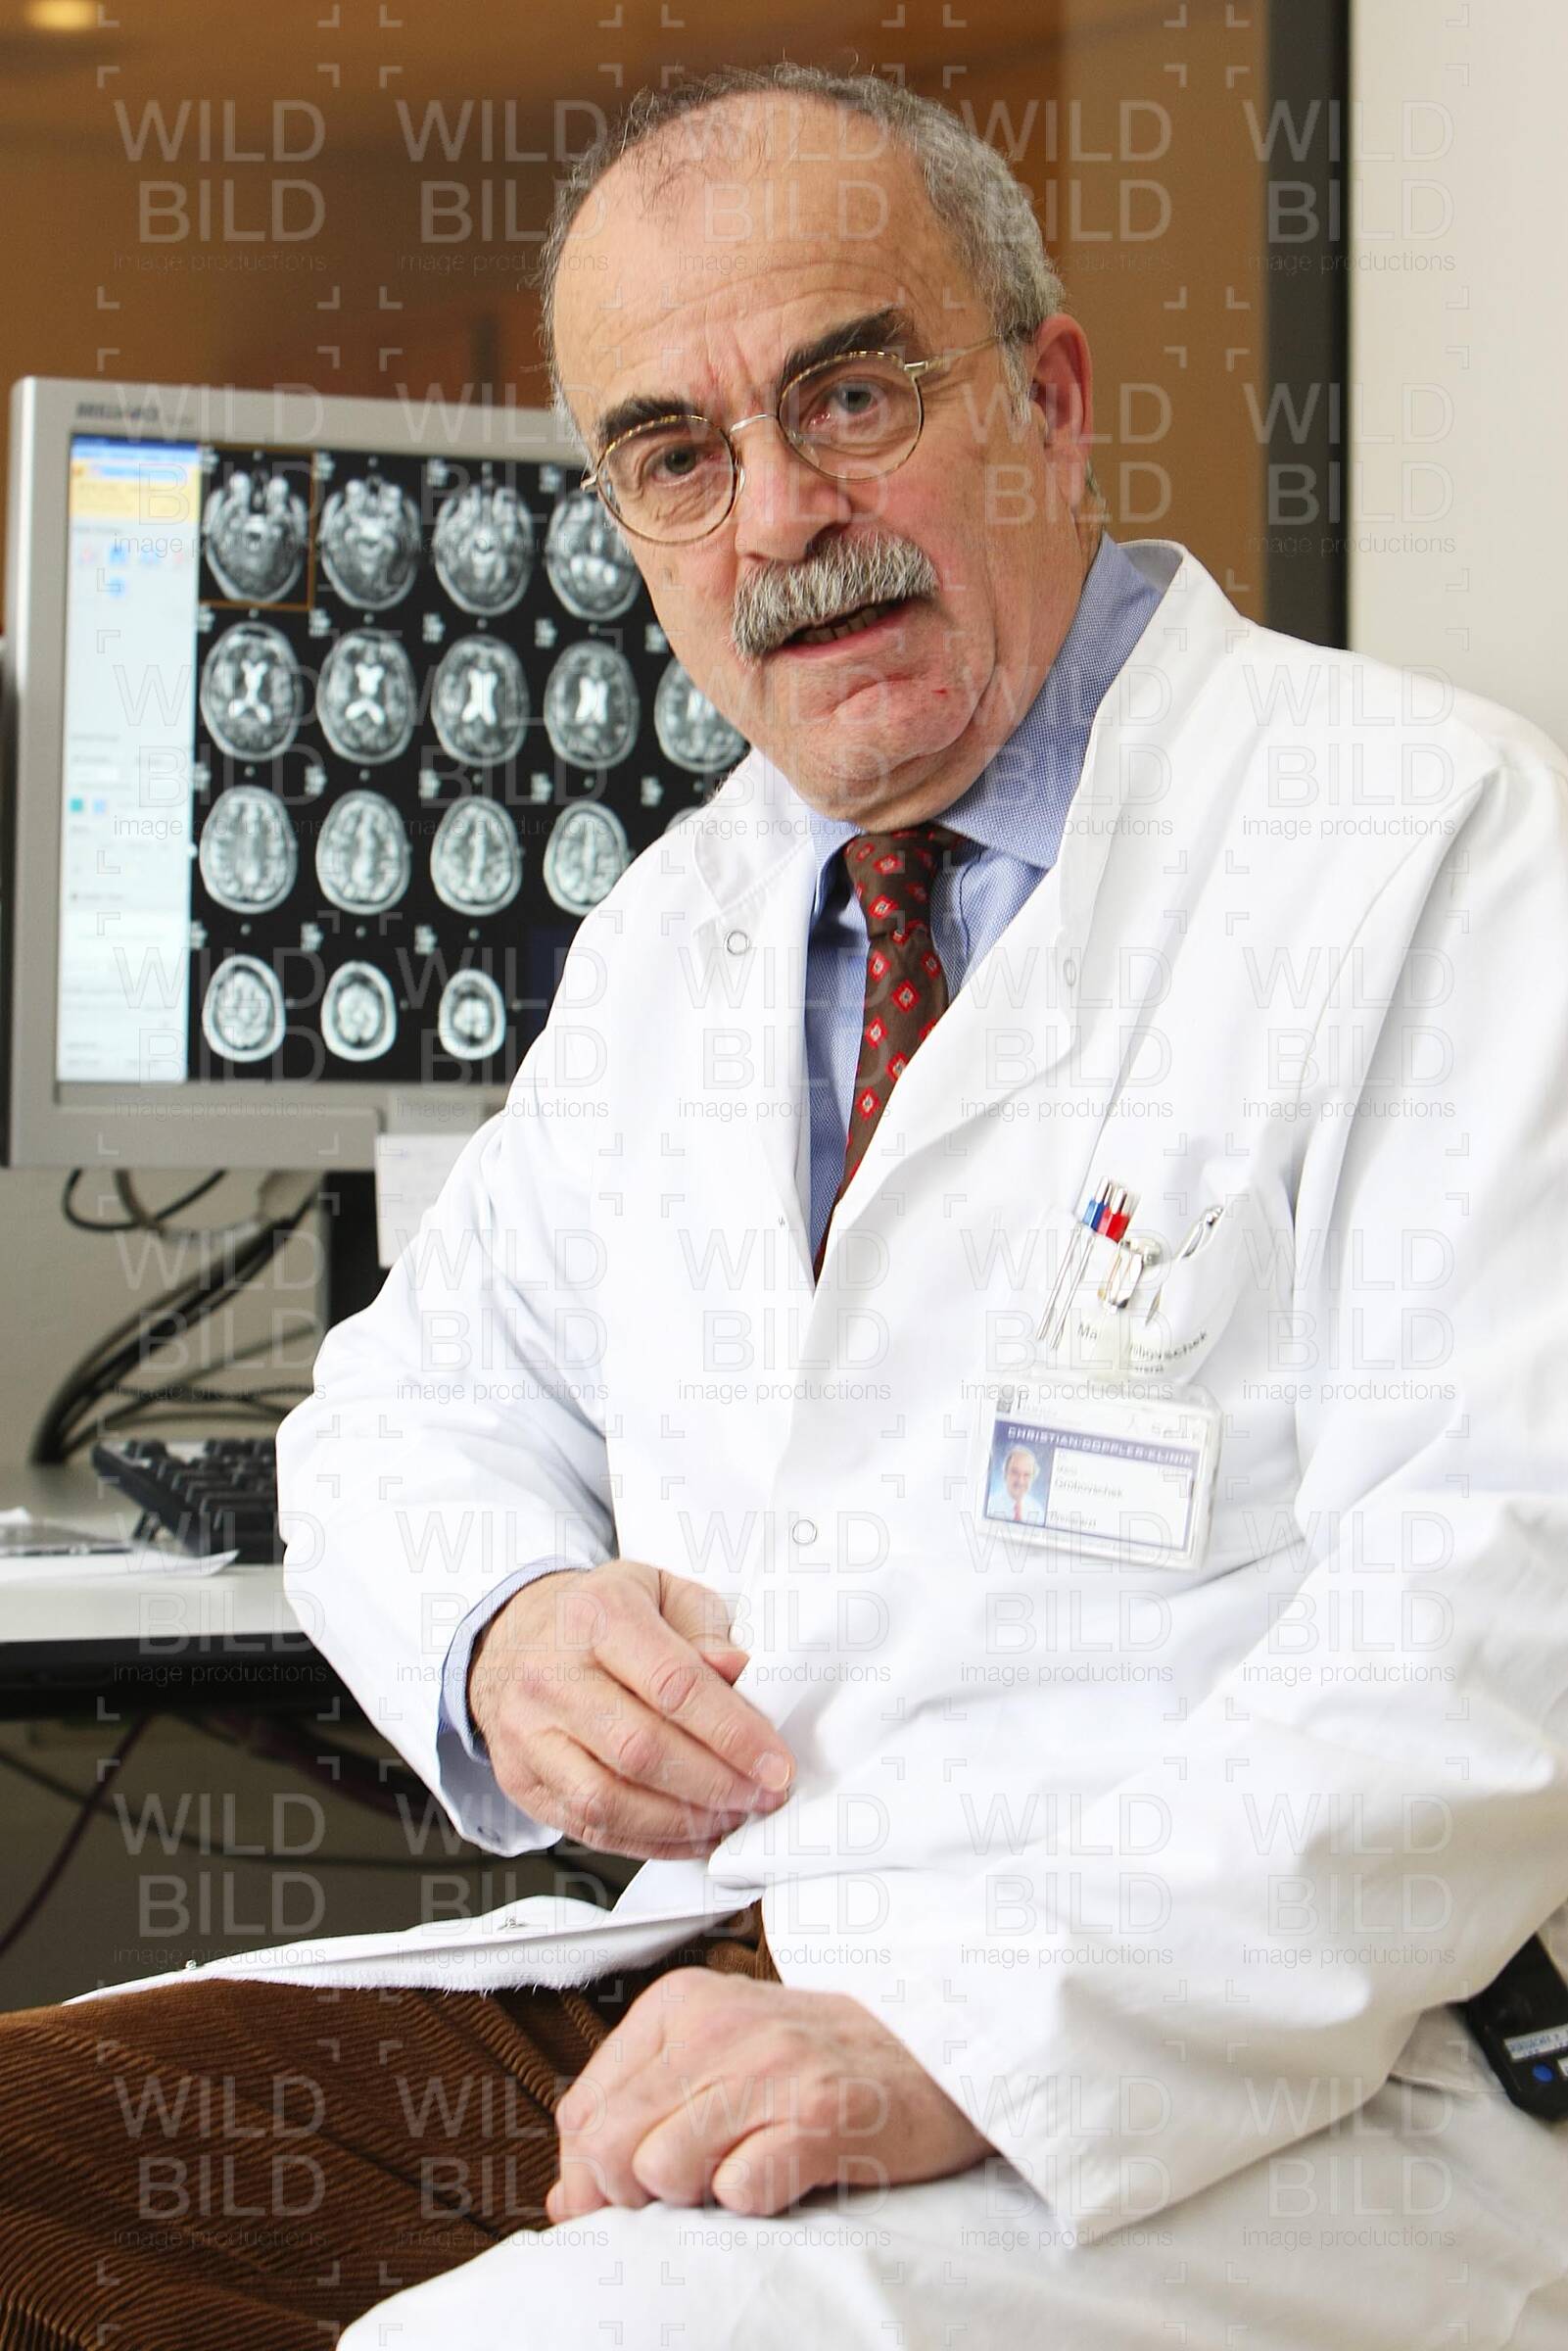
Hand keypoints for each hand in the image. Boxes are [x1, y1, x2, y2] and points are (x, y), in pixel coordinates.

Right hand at [467, 1558, 795, 1858]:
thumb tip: (738, 1673)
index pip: (673, 1684)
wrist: (513, 1634)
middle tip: (763, 1796)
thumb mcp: (659, 1592)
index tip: (776, 1764)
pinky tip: (692, 1834)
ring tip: (732, 1817)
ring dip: (685, 1822)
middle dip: (717, 1784)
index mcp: (598, 1618)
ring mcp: (529, 1734)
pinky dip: (651, 1842)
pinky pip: (590, 1828)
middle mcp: (552, 1677)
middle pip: (642, 1749)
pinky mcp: (522, 1781)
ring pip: (610, 1800)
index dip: (733, 1733)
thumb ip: (706, 1629)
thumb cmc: (599, 1614)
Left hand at [545, 1968, 990, 2221]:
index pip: (580, 2114)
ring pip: (659, 2170)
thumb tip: (565, 2200)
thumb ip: (638, 2117)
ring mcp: (771, 2068)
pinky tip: (788, 2176)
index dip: (594, 2176)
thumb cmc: (823, 2066)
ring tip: (748, 2172)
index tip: (637, 2193)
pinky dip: (754, 2202)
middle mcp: (716, 2025)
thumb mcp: (718, 2066)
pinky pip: (739, 2190)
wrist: (941, 2057)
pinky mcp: (822, 2117)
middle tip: (699, 2187)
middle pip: (608, 2147)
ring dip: (696, 2198)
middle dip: (635, 2194)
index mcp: (679, 2006)